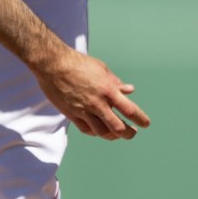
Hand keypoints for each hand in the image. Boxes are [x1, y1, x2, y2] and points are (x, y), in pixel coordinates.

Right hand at [33, 48, 150, 140]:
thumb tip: (129, 90)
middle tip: (132, 133)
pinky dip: (95, 132)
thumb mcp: (101, 69)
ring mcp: (83, 110)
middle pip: (118, 127)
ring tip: (116, 134)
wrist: (52, 64)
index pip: (129, 110)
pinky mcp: (71, 113)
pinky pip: (86, 129)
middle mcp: (97, 103)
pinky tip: (98, 130)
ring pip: (102, 132)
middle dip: (128, 133)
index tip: (145, 124)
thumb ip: (115, 82)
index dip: (140, 119)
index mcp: (108, 90)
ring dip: (112, 136)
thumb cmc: (78, 63)